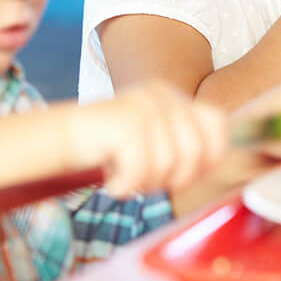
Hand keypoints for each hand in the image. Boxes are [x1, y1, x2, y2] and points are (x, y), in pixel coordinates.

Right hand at [71, 81, 227, 196]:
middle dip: (176, 179)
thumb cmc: (110, 149)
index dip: (211, 156)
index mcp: (174, 96)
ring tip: (126, 178)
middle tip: (149, 181)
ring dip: (146, 184)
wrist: (61, 138)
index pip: (217, 122)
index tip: (187, 174)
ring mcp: (145, 106)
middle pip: (197, 151)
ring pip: (169, 165)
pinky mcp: (126, 122)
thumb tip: (219, 161)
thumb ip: (185, 144)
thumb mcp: (156, 140)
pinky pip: (142, 171)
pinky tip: (113, 181)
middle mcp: (163, 94)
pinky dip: (126, 186)